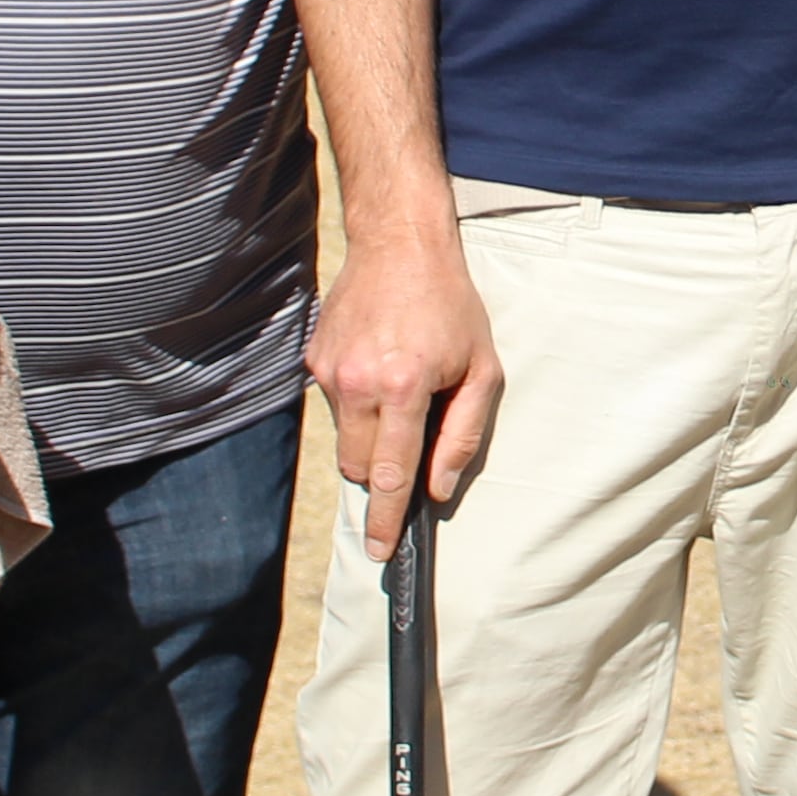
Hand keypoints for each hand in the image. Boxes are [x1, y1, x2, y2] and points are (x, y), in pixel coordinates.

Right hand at [312, 227, 498, 559]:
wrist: (401, 245)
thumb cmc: (451, 306)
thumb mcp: (482, 368)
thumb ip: (462, 434)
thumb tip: (439, 487)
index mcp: (403, 387)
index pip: (389, 473)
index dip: (385, 518)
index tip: (381, 550)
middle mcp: (358, 383)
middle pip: (359, 467)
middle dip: (381, 473)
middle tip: (410, 444)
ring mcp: (329, 371)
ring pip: (344, 440)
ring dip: (371, 434)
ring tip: (402, 388)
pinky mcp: (314, 360)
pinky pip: (334, 406)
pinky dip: (358, 403)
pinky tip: (381, 367)